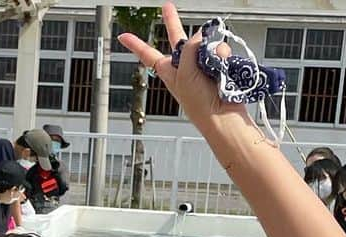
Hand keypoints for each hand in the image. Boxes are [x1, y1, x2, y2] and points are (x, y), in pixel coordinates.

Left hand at [117, 4, 243, 133]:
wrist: (222, 117)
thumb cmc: (199, 104)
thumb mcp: (184, 74)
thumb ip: (189, 49)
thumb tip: (200, 35)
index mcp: (169, 72)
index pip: (148, 55)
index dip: (135, 45)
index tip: (122, 36)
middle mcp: (184, 66)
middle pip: (176, 39)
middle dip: (172, 22)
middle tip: (167, 6)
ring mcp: (202, 65)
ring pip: (205, 44)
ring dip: (211, 50)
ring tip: (213, 67)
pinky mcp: (219, 65)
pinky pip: (221, 50)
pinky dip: (223, 55)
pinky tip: (223, 67)